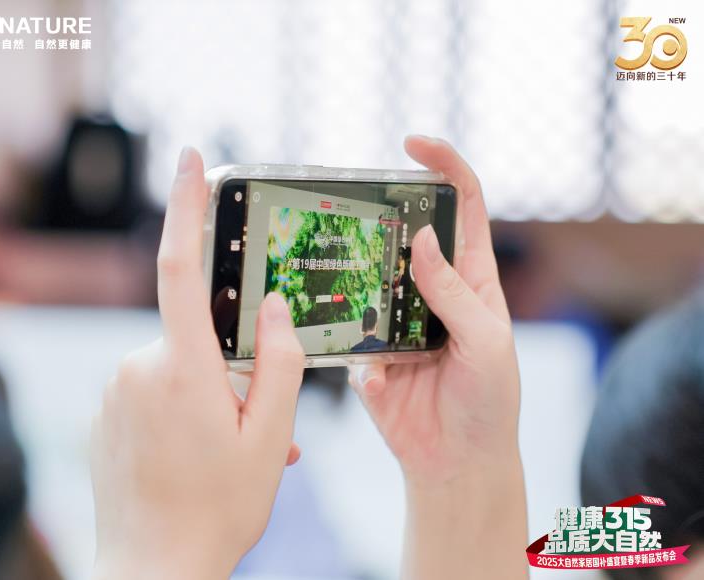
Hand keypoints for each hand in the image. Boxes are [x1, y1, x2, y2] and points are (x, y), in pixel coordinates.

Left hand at [91, 148, 304, 579]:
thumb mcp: (270, 438)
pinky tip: (200, 455)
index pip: (180, 267)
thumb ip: (280, 362)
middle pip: (198, 334)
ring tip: (233, 450)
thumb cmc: (218, 509)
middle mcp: (138, 367)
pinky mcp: (106, 411)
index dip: (186, 207)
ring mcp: (116, 390)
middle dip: (231, 365)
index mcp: (182, 369)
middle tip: (255, 422)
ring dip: (212, 394)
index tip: (192, 160)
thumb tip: (275, 308)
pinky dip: (184, 408)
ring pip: (179, 366)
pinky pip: (154, 389)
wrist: (153, 569)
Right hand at [349, 136, 526, 579]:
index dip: (444, 168)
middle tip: (351, 206)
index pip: (464, 206)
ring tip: (334, 265)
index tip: (412, 145)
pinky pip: (345, 325)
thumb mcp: (485, 342)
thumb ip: (452, 291)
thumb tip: (422, 237)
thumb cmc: (488, 402)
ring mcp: (396, 317)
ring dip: (351, 267)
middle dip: (380, 213)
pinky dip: (341, 329)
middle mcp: (431, 290)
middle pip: (404, 232)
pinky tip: (350, 347)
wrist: (454, 464)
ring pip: (366, 273)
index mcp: (471, 279)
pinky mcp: (367, 349)